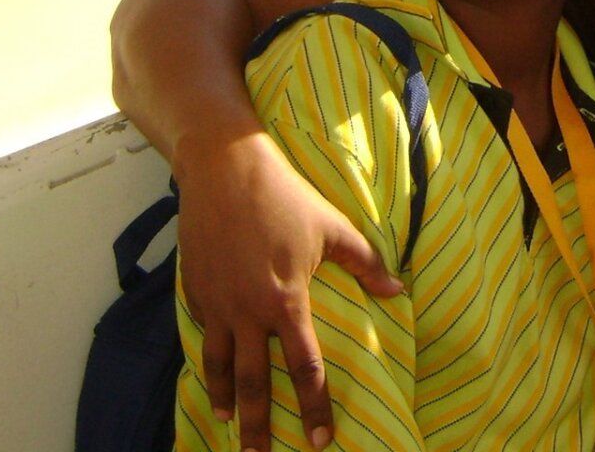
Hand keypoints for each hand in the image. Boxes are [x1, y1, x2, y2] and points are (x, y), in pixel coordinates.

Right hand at [176, 131, 401, 451]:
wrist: (224, 169)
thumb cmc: (285, 195)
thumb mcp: (332, 227)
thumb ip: (366, 264)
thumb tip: (399, 292)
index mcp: (286, 300)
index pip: (304, 367)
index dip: (313, 406)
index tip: (318, 439)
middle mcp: (248, 310)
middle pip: (254, 383)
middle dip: (257, 426)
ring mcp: (217, 303)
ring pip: (219, 366)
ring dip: (225, 399)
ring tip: (228, 423)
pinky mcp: (195, 291)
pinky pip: (204, 333)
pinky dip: (210, 356)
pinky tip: (216, 370)